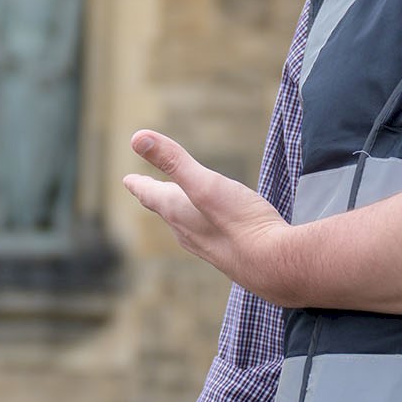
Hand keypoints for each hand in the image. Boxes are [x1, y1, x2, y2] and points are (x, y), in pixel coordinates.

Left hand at [121, 129, 300, 305]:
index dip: (139, 184)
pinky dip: (201, 224)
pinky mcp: (230, 253)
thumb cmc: (239, 222)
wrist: (274, 265)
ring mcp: (209, 245)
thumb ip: (173, 160)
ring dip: (177, 212)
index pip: (151, 195)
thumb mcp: (205, 183)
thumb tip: (137, 137)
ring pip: (185, 225)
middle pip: (165, 210)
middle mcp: (188, 231)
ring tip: (175, 206)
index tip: (128, 180)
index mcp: (178, 212)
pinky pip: (207, 235)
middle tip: (146, 189)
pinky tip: (213, 226)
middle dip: (155, 197)